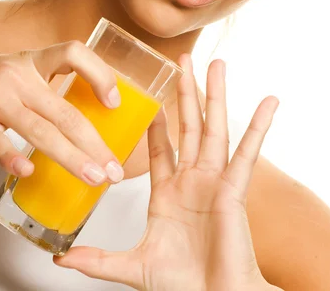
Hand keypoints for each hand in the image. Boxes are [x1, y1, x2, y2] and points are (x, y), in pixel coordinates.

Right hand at [0, 42, 123, 184]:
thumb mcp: (21, 72)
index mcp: (33, 62)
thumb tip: (93, 117)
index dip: (99, 74)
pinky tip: (28, 172)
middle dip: (95, 143)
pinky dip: (12, 158)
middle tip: (113, 168)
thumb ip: (50, 89)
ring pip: (40, 131)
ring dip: (71, 158)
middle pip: (65, 111)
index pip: (72, 53)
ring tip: (93, 177)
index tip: (114, 102)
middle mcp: (17, 78)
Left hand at [54, 54, 280, 290]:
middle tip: (184, 61)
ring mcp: (214, 181)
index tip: (152, 97)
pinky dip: (258, 127)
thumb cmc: (183, 286)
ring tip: (217, 65)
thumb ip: (99, 259)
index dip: (157, 121)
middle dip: (186, 92)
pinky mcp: (233, 190)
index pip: (160, 146)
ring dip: (216, 95)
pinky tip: (268, 102)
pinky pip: (247, 154)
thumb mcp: (133, 266)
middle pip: (188, 125)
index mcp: (169, 193)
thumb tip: (62, 257)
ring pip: (214, 128)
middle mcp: (192, 180)